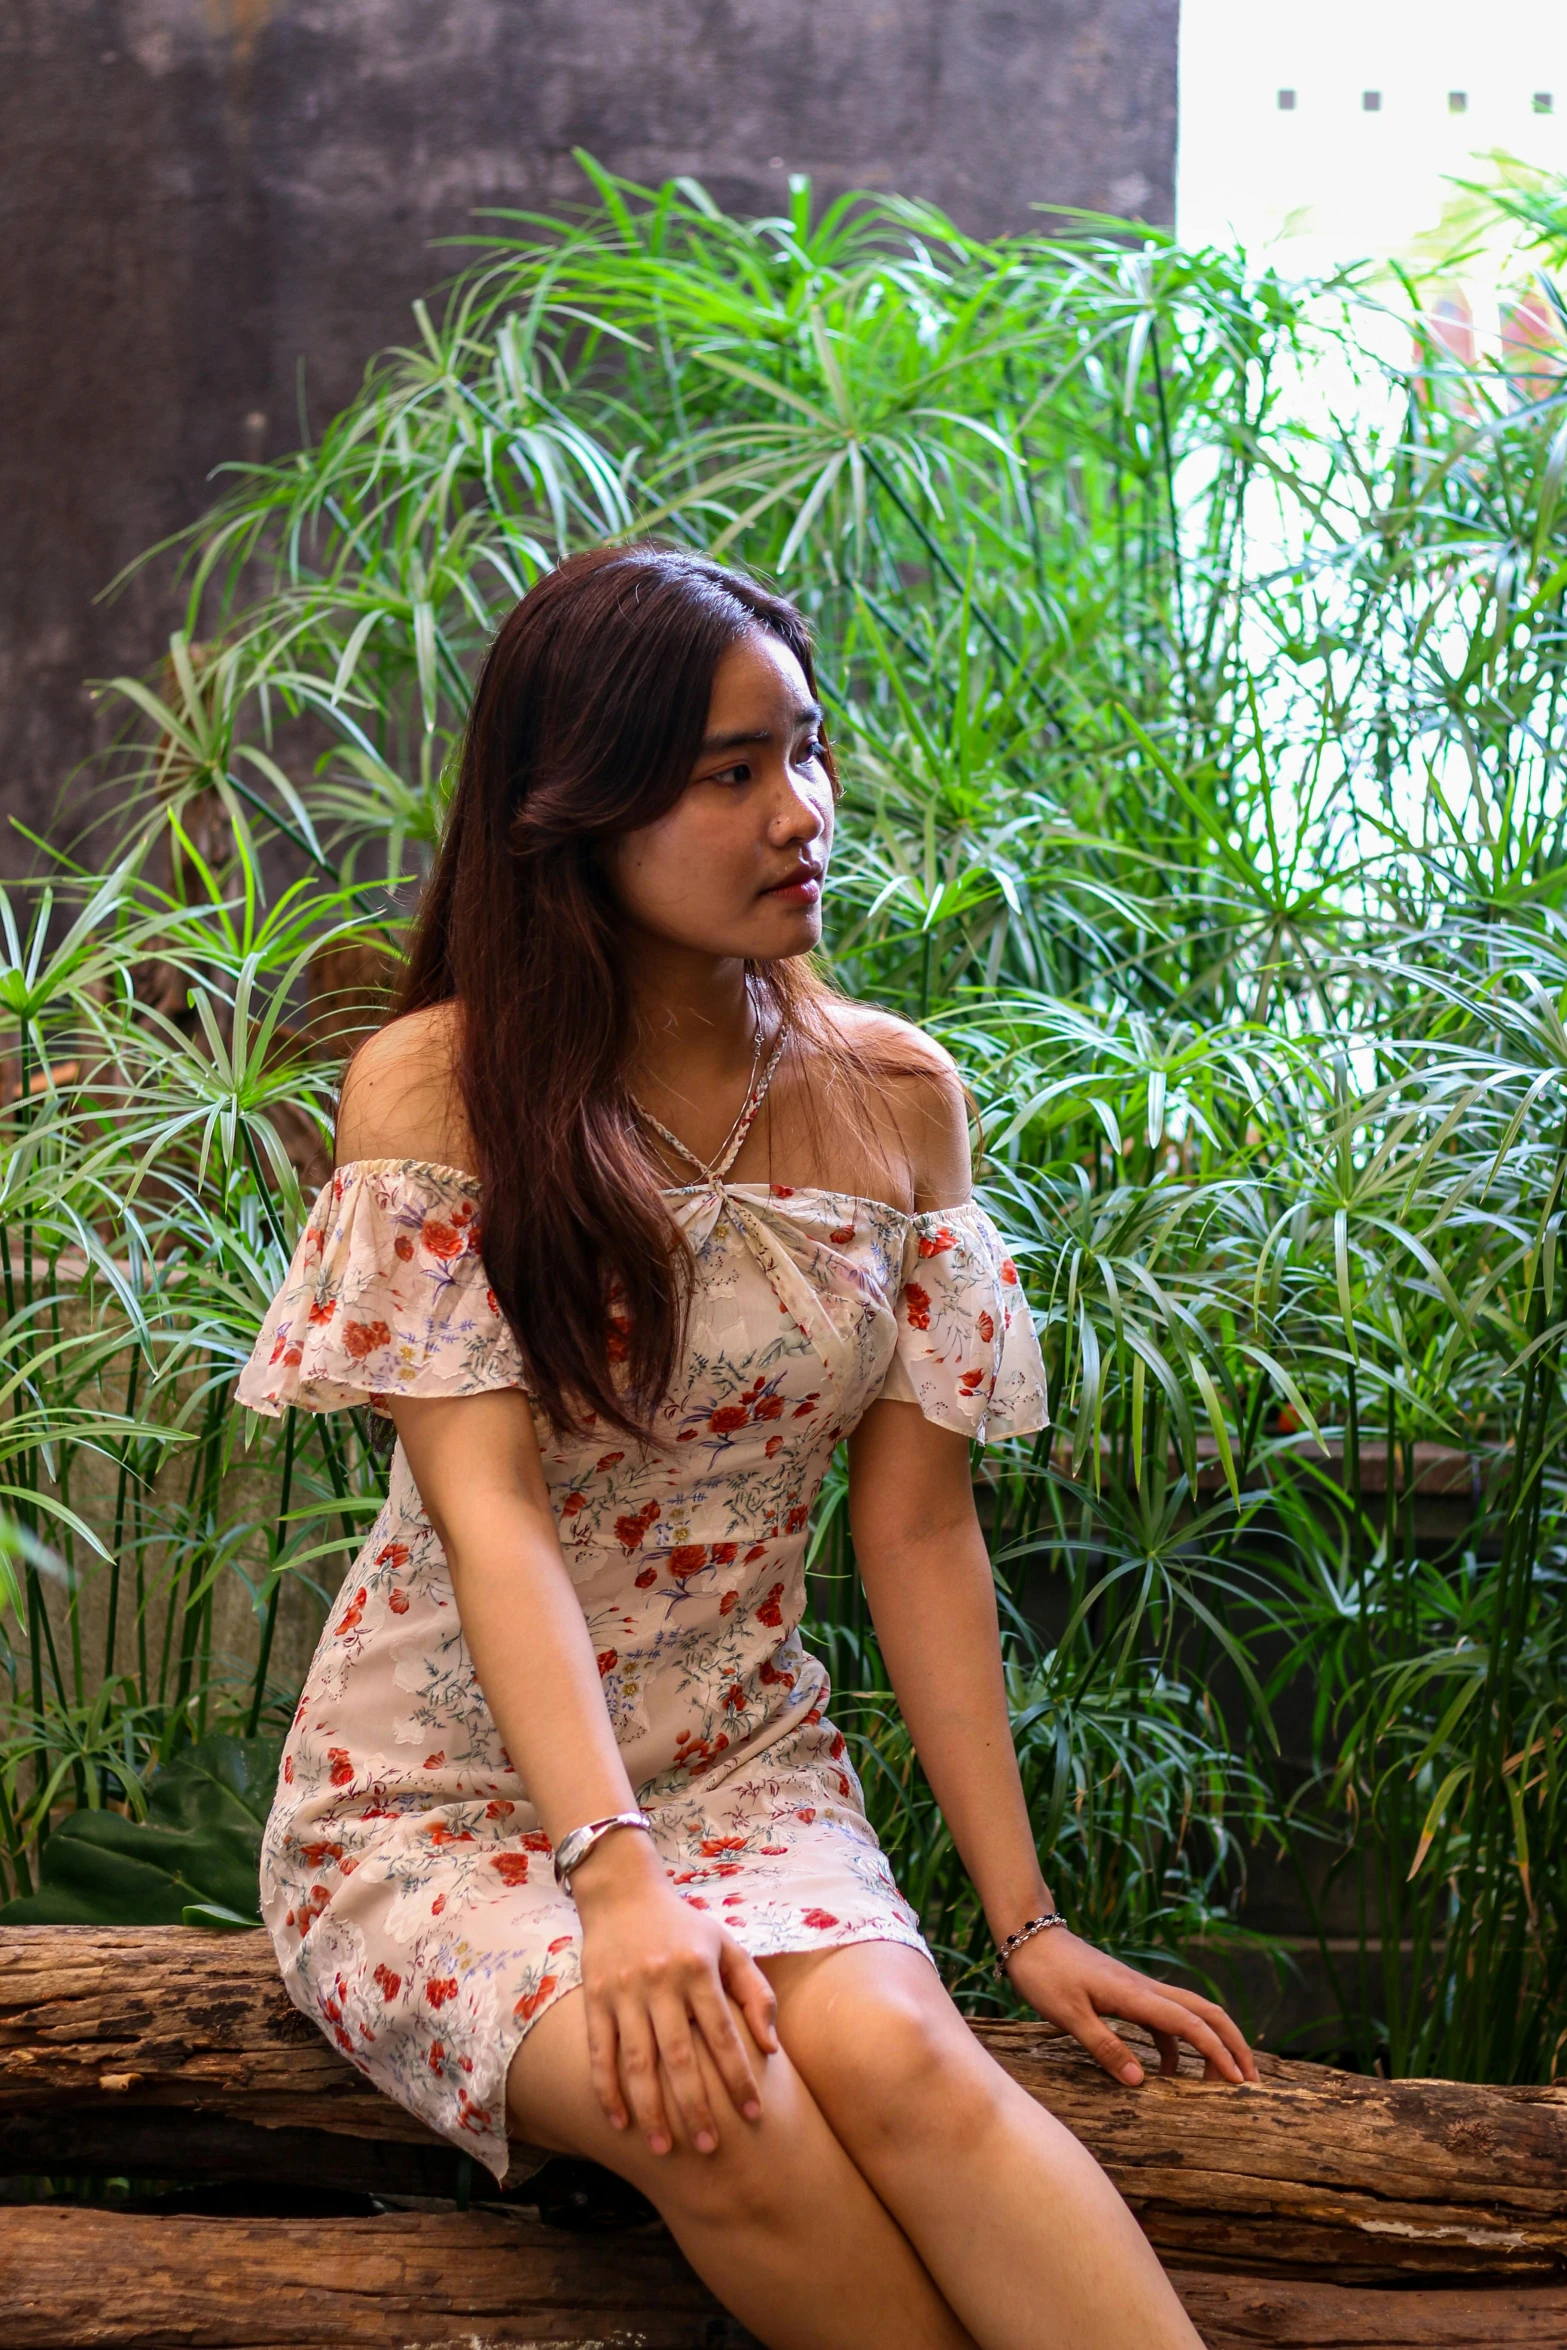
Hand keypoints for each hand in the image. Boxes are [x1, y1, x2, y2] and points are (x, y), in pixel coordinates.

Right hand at [571, 1829, 779, 2154]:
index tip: (753, 2114)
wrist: (622, 1891)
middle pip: (678, 2056)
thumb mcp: (726, 1946)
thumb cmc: (684, 1926)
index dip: (738, 2076)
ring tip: (664, 2148)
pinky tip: (620, 2122)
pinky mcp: (595, 1998)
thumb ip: (754, 1992)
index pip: (722, 2033)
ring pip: (636, 2061)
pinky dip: (607, 2090)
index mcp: (698, 1969)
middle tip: (709, 2148)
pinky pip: (599, 2052)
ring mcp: (624, 1991)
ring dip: (650, 2108)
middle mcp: (660, 1982)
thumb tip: (770, 2047)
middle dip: (694, 2106)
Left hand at [1003, 1925, 1259, 2087]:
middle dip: (1232, 2043)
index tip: (1238, 2081)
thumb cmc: (1046, 1974)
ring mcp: (1138, 1990)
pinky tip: (1169, 2074)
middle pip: (1205, 2012)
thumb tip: (1141, 2082)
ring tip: (1219, 2083)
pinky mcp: (1127, 1994)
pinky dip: (1178, 2045)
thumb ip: (1105, 2047)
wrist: (1030, 1936)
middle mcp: (1145, 1989)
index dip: (1218, 2052)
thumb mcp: (1068, 2015)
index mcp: (1135, 1995)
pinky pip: (1165, 2020)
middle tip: (1250, 2080)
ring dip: (1210, 2044)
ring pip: (1189, 2015)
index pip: (1190, 2025)